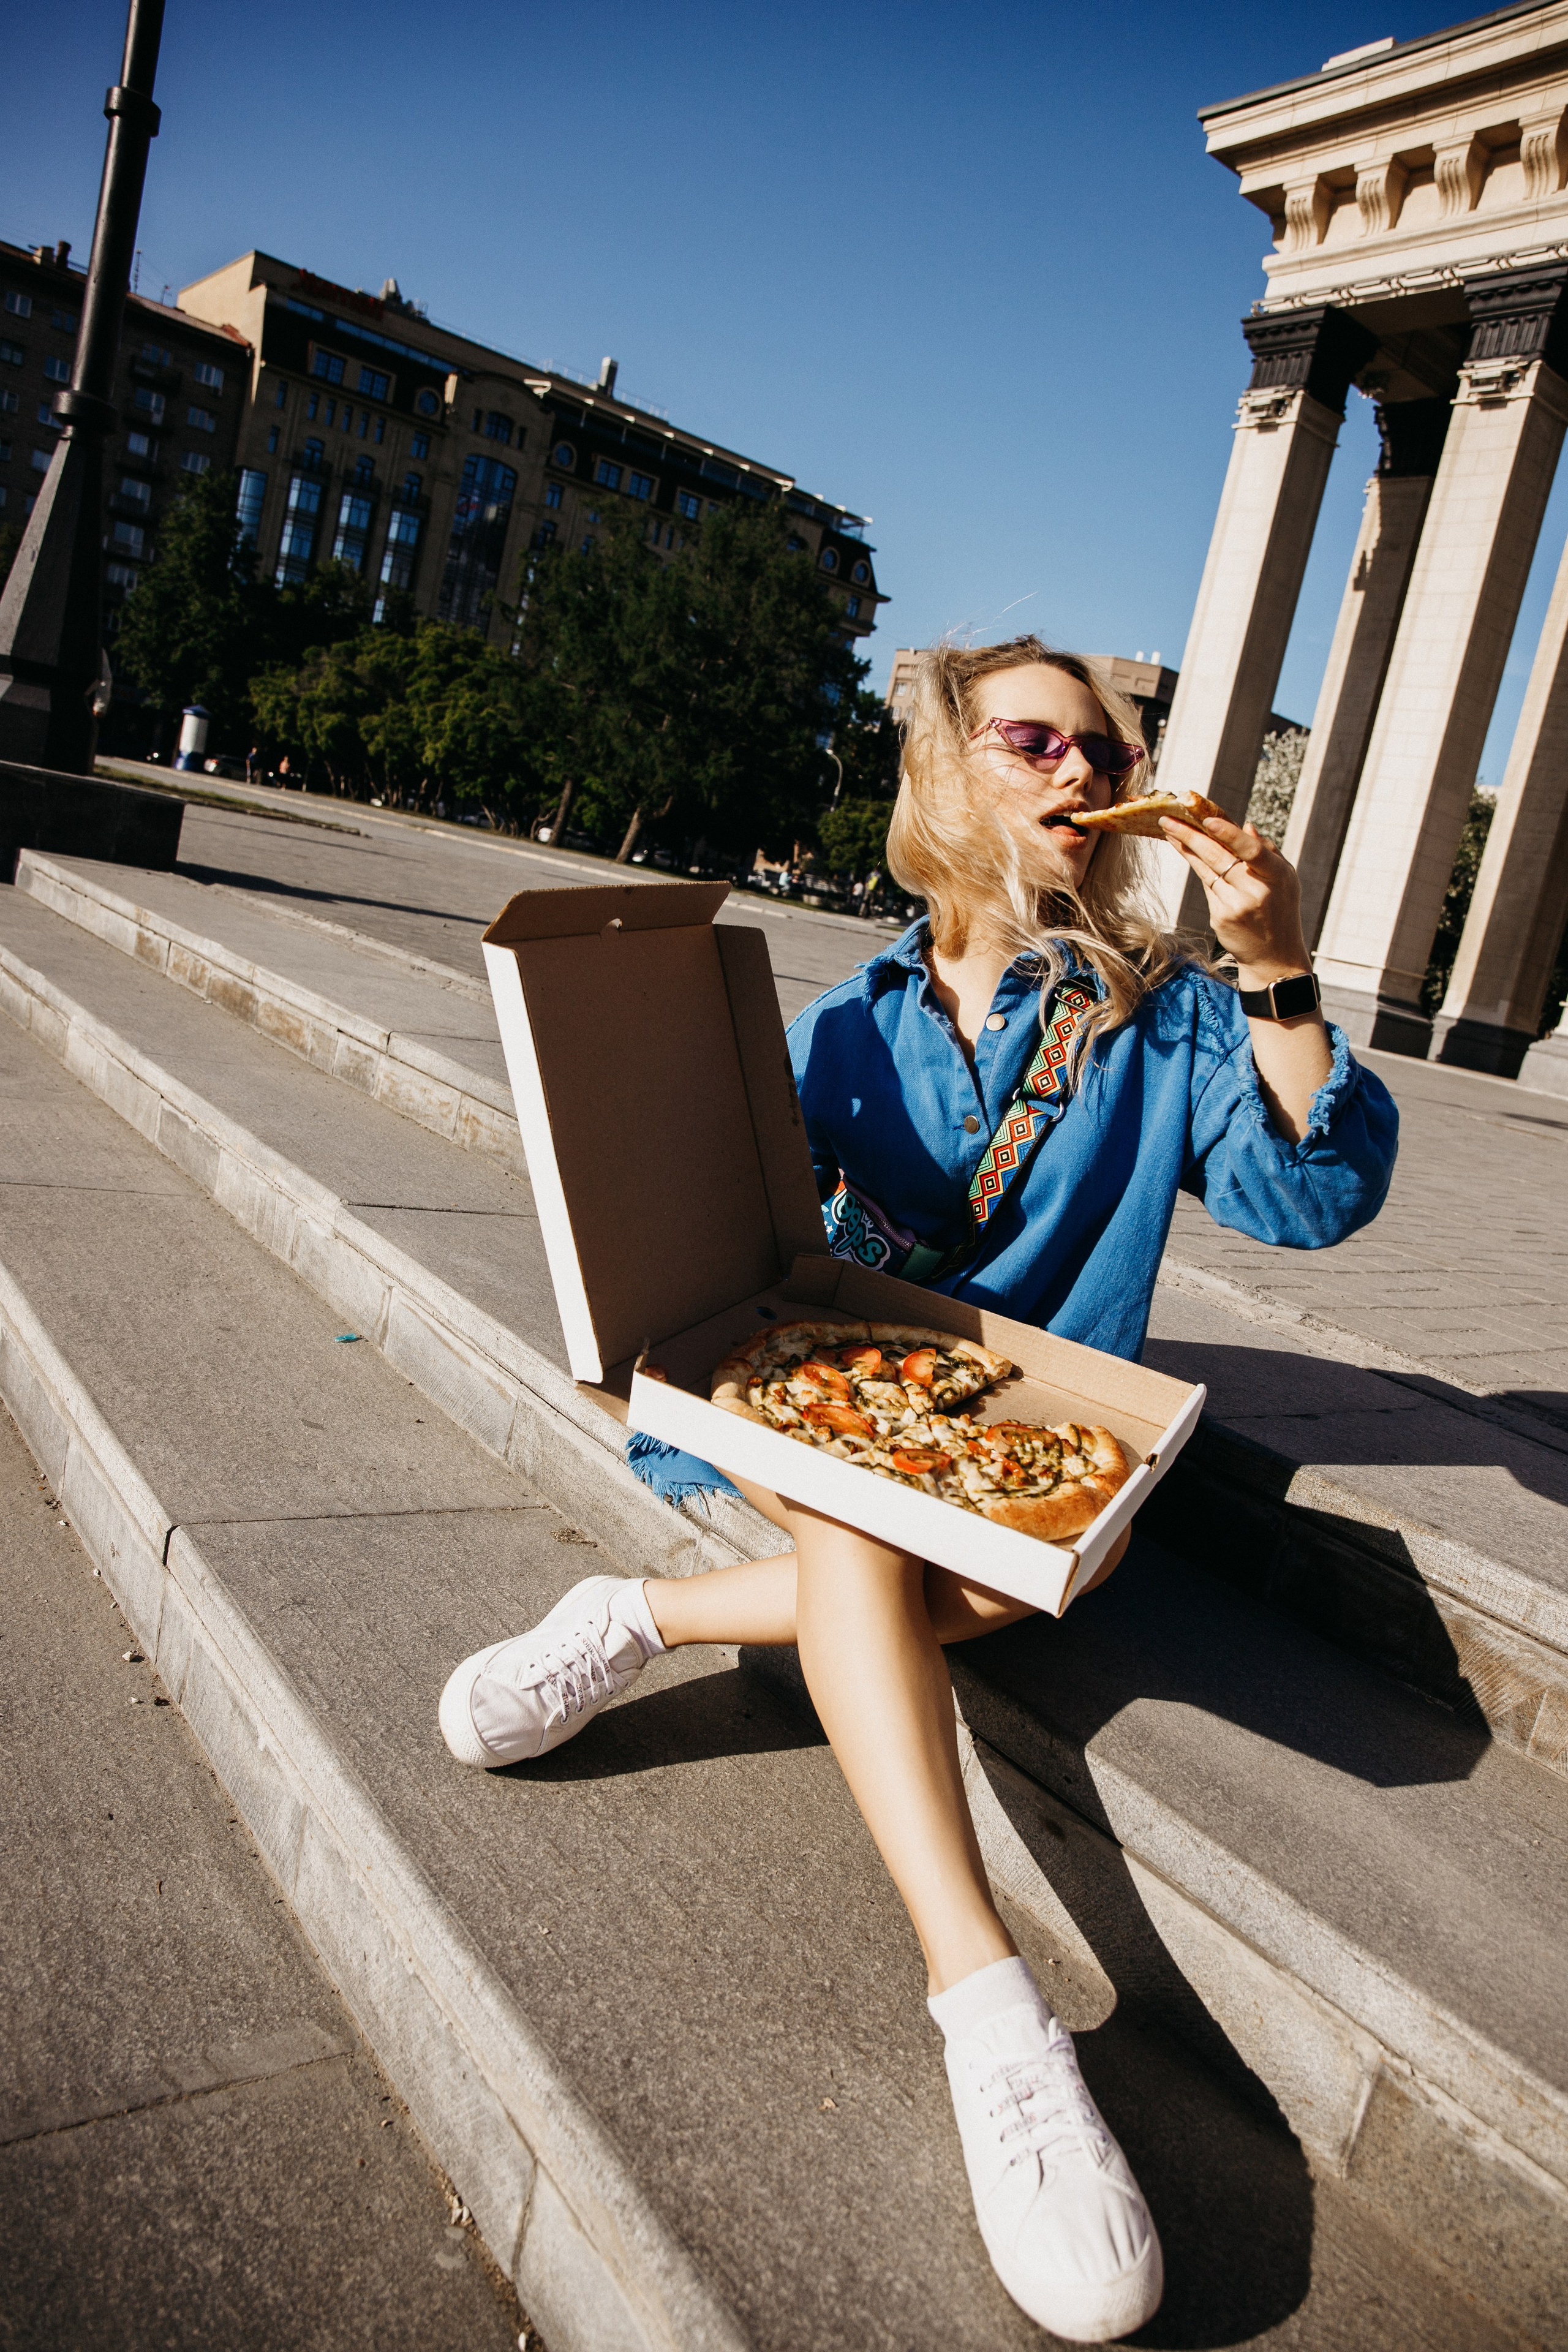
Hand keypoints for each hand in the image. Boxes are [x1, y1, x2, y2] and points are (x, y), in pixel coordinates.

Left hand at [1159, 810, 1310, 984]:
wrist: (1274, 956)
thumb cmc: (1279, 909)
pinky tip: (1186, 852)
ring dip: (1187, 848)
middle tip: (1169, 819)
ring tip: (1170, 831)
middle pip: (1219, 858)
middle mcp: (1256, 891)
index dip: (1228, 834)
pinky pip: (1207, 886)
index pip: (1251, 851)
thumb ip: (1266, 852)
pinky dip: (1198, 867)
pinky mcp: (1221, 917)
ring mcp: (1237, 906)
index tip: (1206, 820)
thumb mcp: (1284, 879)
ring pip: (1207, 870)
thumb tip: (1246, 826)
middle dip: (1191, 836)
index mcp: (1278, 876)